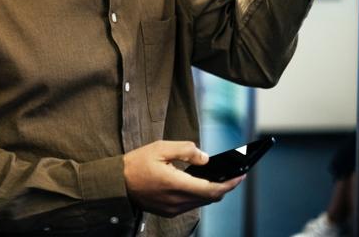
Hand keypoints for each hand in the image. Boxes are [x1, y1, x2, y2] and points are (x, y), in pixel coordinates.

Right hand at [123, 140, 243, 217]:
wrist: (117, 183)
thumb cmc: (136, 163)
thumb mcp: (160, 148)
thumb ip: (185, 150)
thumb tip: (205, 158)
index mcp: (175, 184)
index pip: (212, 189)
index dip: (230, 183)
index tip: (241, 176)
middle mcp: (176, 201)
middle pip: (210, 197)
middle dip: (224, 186)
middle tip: (233, 174)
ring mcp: (173, 209)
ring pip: (201, 202)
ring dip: (212, 191)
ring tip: (218, 178)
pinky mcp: (169, 212)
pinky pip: (191, 205)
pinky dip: (199, 195)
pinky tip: (199, 184)